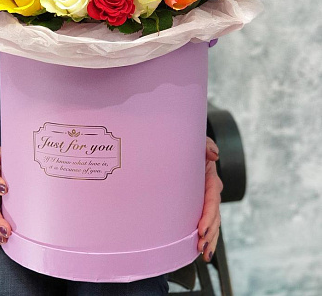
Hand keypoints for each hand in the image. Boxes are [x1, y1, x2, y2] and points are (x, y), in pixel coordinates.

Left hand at [197, 137, 222, 261]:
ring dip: (210, 240)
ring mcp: (205, 200)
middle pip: (215, 216)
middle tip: (202, 247)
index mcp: (210, 178)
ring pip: (213, 223)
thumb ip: (206, 145)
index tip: (202, 229)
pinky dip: (207, 237)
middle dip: (210, 234)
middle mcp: (210, 191)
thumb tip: (214, 155)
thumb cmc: (187, 145)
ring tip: (205, 254)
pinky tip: (202, 250)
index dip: (209, 215)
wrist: (181, 149)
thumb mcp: (197, 141)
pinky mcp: (198, 205)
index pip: (212, 199)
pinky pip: (206, 222)